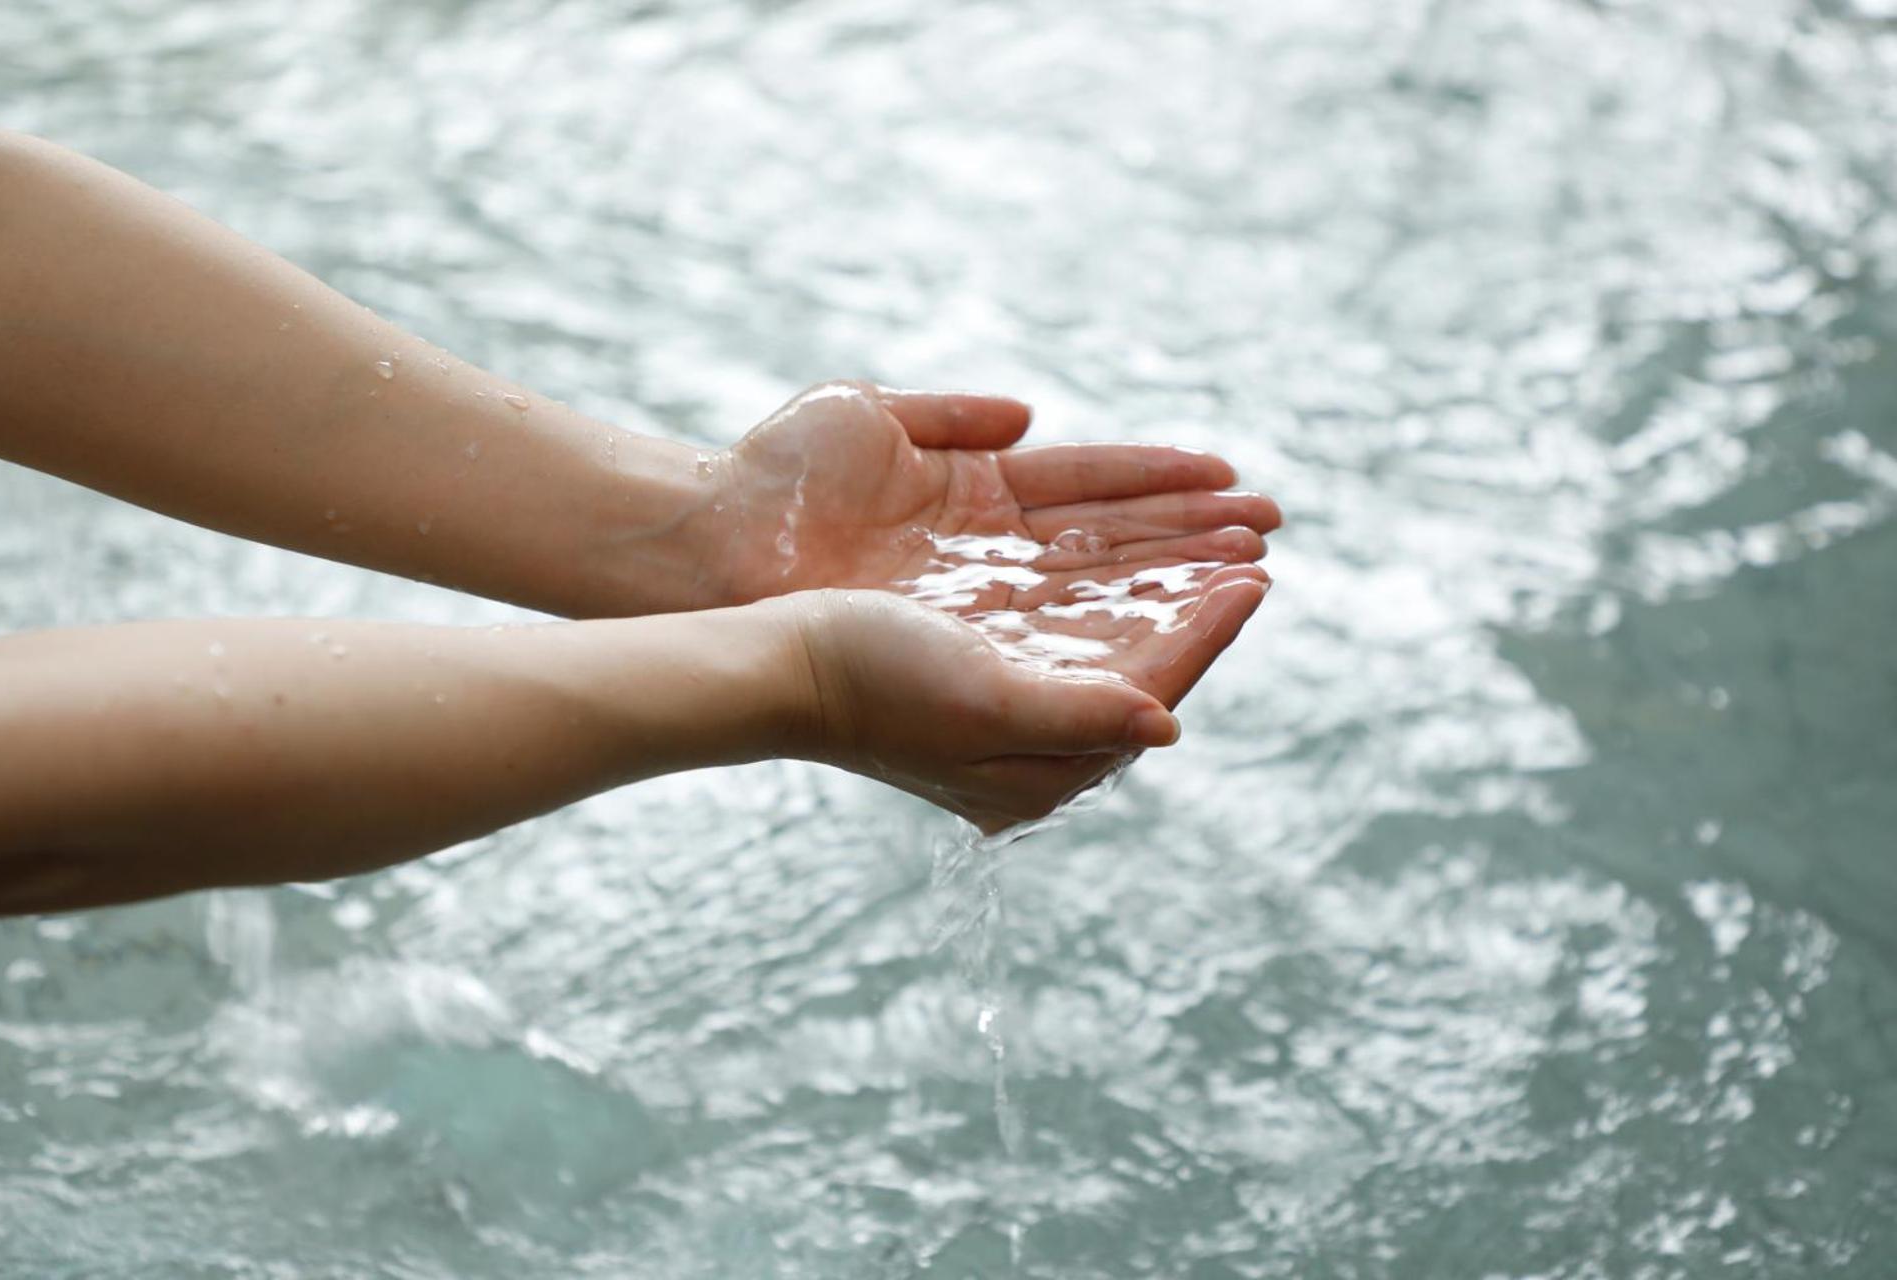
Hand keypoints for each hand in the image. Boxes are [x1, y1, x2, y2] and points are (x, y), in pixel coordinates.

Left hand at [709, 381, 1280, 608]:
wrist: (709, 549)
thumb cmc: (775, 477)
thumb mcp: (866, 417)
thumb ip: (951, 414)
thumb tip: (1029, 418)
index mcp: (974, 491)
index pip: (1089, 485)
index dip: (1160, 480)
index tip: (1232, 478)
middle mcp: (988, 551)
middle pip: (1112, 540)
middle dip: (1192, 534)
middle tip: (1273, 529)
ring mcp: (981, 598)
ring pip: (1103, 583)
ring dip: (1179, 573)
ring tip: (1255, 565)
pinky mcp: (970, 644)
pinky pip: (1064, 629)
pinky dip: (1128, 620)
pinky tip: (1188, 610)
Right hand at [771, 576, 1267, 831]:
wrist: (775, 663)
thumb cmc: (870, 686)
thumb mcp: (982, 704)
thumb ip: (1077, 718)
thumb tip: (1164, 726)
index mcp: (1039, 770)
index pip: (1147, 693)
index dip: (1205, 636)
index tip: (1253, 581)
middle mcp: (1032, 740)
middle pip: (1140, 662)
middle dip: (1199, 606)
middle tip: (1257, 548)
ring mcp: (1007, 696)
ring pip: (1111, 632)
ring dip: (1166, 584)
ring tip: (1221, 543)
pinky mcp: (980, 656)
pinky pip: (1069, 614)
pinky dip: (1113, 579)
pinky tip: (1138, 550)